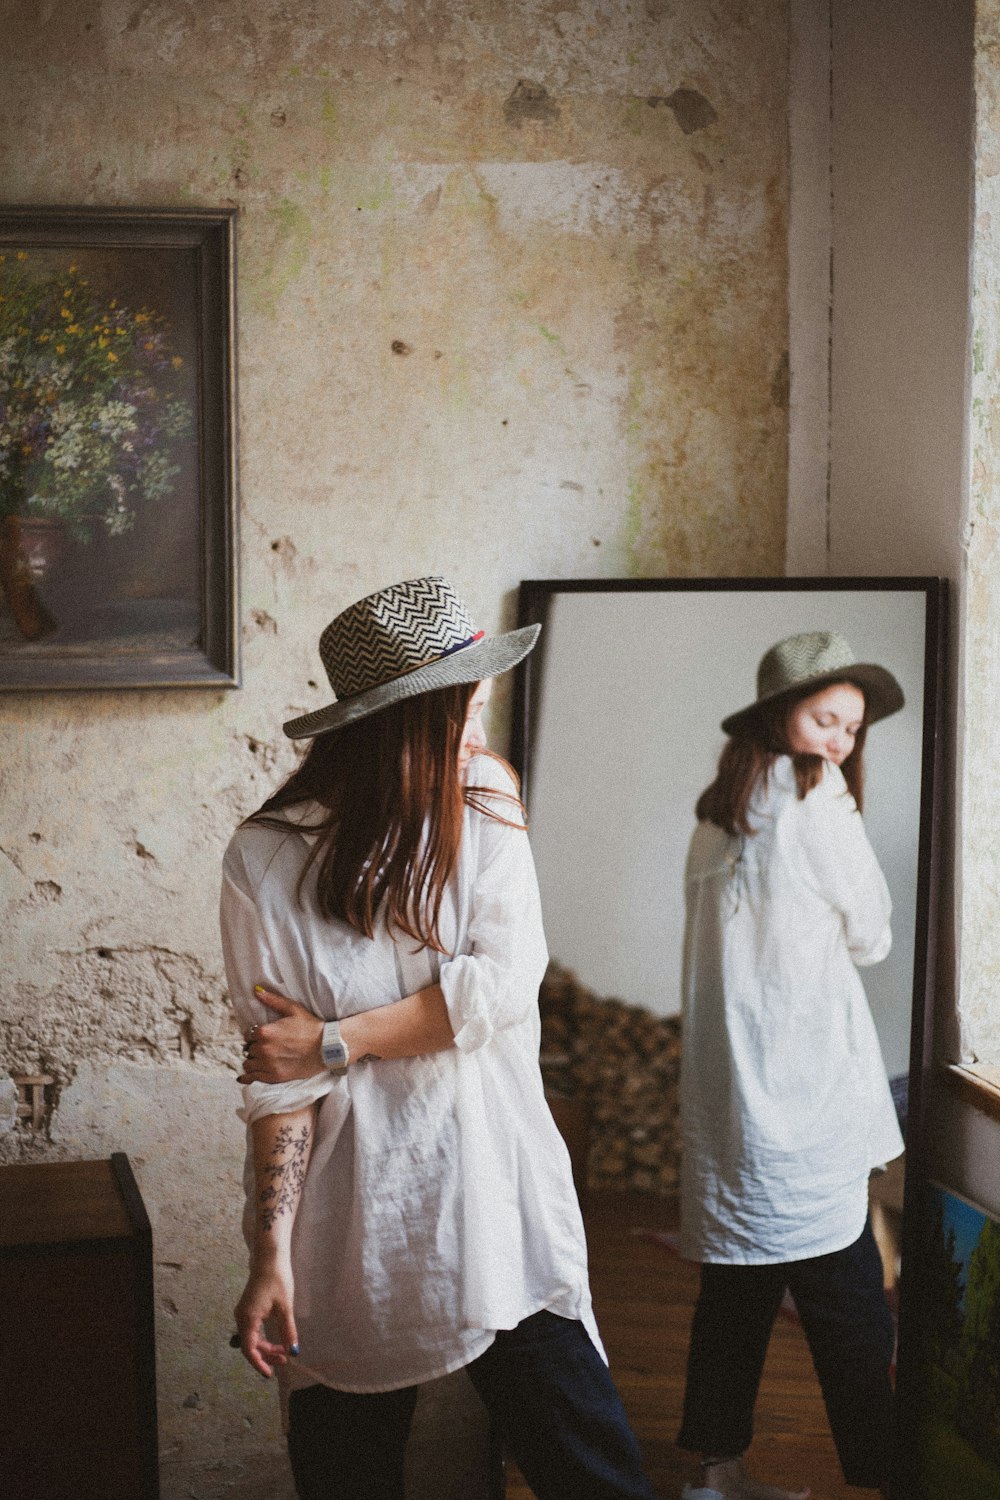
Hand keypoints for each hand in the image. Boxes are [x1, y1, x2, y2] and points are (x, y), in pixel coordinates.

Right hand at [234, 1260, 297, 1377]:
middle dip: (267, 1355)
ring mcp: (243, 1313)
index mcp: (248, 1319)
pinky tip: (276, 1340)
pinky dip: (263, 1338)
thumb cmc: (277, 1280)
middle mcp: (241, 1318)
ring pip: (252, 1338)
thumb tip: (293, 1351)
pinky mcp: (247, 1309)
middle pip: (250, 1345)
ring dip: (266, 1347)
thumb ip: (287, 1331)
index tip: (270, 1374)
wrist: (269, 1258)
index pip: (249, 1350)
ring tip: (284, 1351)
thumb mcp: (285, 1308)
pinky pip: (252, 1330)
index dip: (259, 1364)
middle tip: (285, 1360)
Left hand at [240, 987, 323, 1083]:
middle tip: (265, 1047)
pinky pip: (253, 1078)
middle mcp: (264, 1048)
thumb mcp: (293, 1009)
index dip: (254, 1035)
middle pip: (249, 1049)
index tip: (261, 1036)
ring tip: (261, 1059)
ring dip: (253, 1061)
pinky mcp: (274, 1076)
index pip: (248, 1034)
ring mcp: (268, 1064)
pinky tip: (246, 1077)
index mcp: (265, 1031)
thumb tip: (256, 990)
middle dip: (255, 1047)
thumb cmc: (311, 1026)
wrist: (327, 1047)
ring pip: (248, 1063)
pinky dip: (248, 1076)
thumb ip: (272, 1000)